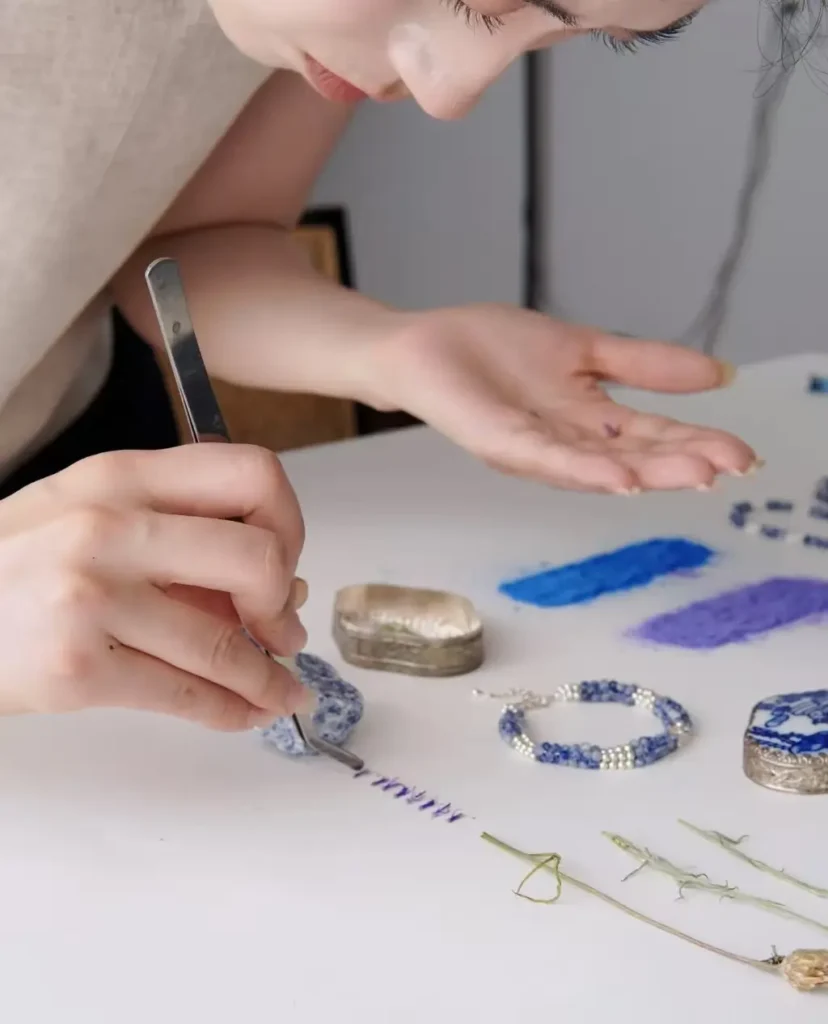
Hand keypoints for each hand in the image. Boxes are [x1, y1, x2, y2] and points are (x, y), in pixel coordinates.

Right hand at [0, 445, 308, 728]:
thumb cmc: (11, 564)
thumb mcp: (85, 514)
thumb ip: (176, 533)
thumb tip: (282, 584)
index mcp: (121, 476)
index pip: (251, 474)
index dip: (288, 522)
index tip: (284, 560)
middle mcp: (109, 527)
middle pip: (256, 557)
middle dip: (283, 605)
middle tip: (283, 632)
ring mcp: (91, 597)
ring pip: (227, 643)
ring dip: (270, 678)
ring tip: (283, 692)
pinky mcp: (77, 668)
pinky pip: (185, 694)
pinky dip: (231, 710)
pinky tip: (247, 714)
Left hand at [371, 305, 755, 491]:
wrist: (422, 347)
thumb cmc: (491, 349)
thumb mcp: (583, 349)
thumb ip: (643, 364)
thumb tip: (718, 373)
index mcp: (586, 420)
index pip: (650, 435)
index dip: (696, 443)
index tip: (743, 454)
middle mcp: (565, 442)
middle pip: (632, 456)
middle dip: (682, 463)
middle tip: (732, 468)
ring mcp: (532, 446)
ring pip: (597, 464)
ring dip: (646, 472)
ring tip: (696, 475)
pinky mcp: (497, 440)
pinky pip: (544, 457)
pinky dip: (583, 467)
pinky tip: (619, 476)